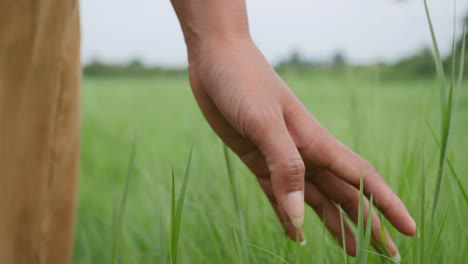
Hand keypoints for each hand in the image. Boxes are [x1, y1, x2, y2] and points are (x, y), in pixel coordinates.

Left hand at [188, 36, 415, 257]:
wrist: (217, 60)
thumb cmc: (243, 81)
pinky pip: (278, 195)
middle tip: (385, 253)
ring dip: (334, 224)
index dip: (387, 204)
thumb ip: (285, 165)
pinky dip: (290, 217)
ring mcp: (280, 157)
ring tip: (351, 251)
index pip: (361, 178)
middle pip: (343, 195)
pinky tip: (296, 234)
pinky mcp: (257, 159)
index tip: (408, 229)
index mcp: (314, 141)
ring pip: (315, 199)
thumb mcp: (264, 121)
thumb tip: (300, 217)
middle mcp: (304, 152)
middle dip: (366, 223)